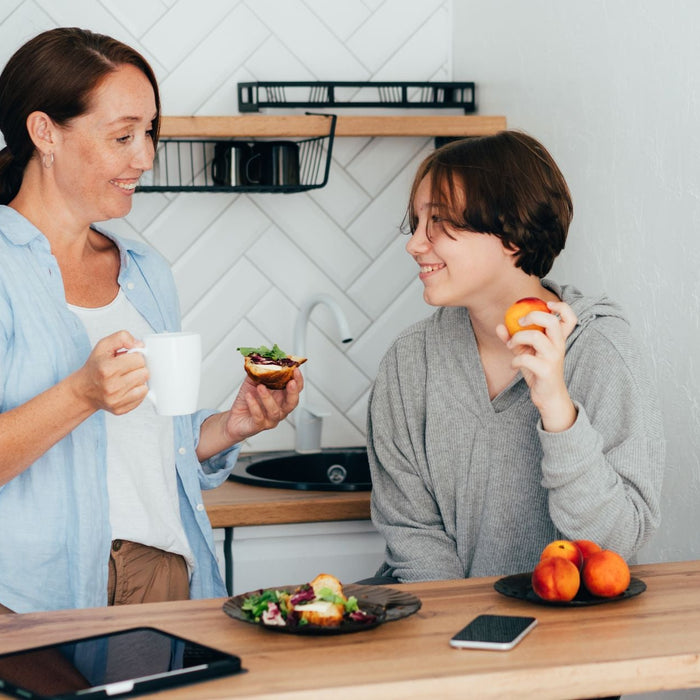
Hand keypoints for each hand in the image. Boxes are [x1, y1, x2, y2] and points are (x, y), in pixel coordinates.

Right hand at [74, 330, 148, 414]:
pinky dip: (137, 391)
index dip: (135, 356)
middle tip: (127, 368)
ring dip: (138, 380)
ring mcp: (116, 400)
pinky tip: (126, 388)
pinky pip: (142, 398)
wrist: (83, 391)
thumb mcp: (103, 346)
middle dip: (138, 368)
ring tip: (126, 378)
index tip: (128, 358)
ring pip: (145, 386)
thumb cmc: (95, 367)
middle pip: (144, 373)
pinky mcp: (120, 409)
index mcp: (107, 369)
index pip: (139, 359)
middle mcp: (111, 386)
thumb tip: (139, 344)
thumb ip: (122, 338)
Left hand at [196, 369, 303, 460]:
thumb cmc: (247, 400)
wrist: (234, 418)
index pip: (295, 389)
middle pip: (292, 403)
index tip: (296, 370)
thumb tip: (263, 358)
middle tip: (290, 382)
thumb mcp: (253, 381)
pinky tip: (249, 397)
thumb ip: (259, 371)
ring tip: (260, 387)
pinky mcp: (258, 426)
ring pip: (275, 411)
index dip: (298, 380)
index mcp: (281, 397)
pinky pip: (259, 417)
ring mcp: (270, 419)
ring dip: (268, 398)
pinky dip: (254, 406)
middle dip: (293, 392)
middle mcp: (279, 409)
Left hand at [496, 300, 577, 431]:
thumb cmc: (539, 371)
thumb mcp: (526, 352)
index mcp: (558, 339)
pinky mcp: (546, 371)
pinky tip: (513, 365)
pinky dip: (515, 360)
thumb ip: (514, 338)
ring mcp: (553, 358)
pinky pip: (526, 358)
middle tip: (520, 322)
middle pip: (551, 321)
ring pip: (536, 337)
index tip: (546, 305)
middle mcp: (559, 346)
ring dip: (517, 338)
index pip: (570, 318)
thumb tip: (499, 326)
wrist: (549, 396)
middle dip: (532, 317)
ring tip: (511, 346)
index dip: (561, 307)